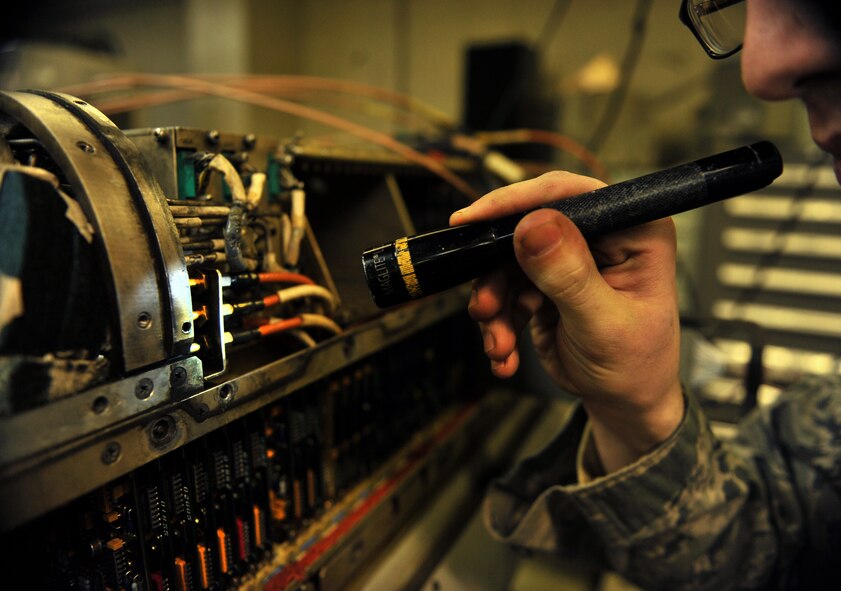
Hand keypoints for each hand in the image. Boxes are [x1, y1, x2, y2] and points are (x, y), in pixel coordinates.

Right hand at [450, 171, 683, 471]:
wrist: (623, 405)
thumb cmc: (635, 367)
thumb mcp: (602, 324)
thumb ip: (569, 276)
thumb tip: (534, 226)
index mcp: (633, 230)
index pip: (571, 195)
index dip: (519, 202)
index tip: (476, 219)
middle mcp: (600, 236)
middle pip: (527, 227)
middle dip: (498, 272)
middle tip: (486, 307)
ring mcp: (569, 259)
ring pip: (507, 261)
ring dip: (495, 305)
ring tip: (499, 344)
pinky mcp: (544, 283)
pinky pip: (504, 289)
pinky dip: (498, 322)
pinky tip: (505, 354)